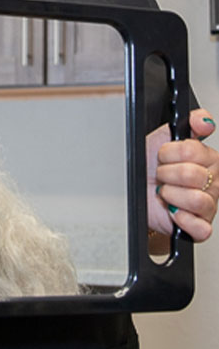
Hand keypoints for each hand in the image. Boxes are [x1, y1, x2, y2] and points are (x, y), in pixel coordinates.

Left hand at [147, 109, 217, 239]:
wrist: (137, 189)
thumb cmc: (151, 164)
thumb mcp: (164, 135)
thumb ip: (189, 122)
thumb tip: (205, 121)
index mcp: (209, 160)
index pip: (193, 151)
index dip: (169, 152)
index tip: (162, 155)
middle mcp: (213, 183)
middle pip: (193, 175)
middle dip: (167, 173)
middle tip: (162, 175)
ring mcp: (209, 206)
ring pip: (197, 199)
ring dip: (172, 195)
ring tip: (166, 192)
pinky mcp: (200, 227)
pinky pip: (200, 227)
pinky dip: (182, 219)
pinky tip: (173, 210)